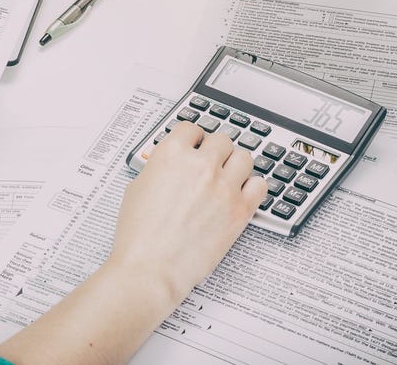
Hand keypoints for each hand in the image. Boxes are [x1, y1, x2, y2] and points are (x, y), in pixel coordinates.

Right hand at [108, 121, 266, 302]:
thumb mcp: (136, 188)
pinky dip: (252, 186)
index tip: (194, 144)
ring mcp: (224, 187)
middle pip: (221, 140)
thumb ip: (158, 170)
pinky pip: (260, 185)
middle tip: (210, 161)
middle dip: (215, 150)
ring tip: (227, 176)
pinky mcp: (240, 210)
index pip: (191, 128)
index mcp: (171, 154)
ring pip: (244, 157)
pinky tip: (241, 193)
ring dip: (235, 164)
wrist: (152, 267)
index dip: (192, 137)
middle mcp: (201, 165)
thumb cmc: (139, 235)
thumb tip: (168, 168)